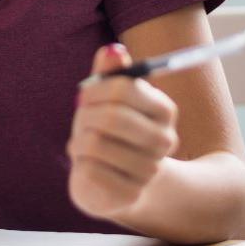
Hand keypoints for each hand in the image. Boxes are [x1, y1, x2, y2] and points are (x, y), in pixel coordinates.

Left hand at [67, 44, 179, 220]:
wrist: (114, 181)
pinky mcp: (131, 194)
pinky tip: (87, 166)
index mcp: (164, 109)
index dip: (95, 89)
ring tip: (83, 145)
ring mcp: (150, 170)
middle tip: (80, 120)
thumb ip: (109, 74)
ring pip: (96, 144)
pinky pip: (91, 171)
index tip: (85, 95)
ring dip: (79, 142)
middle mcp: (165, 140)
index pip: (124, 88)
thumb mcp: (107, 99)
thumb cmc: (109, 131)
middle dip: (86, 116)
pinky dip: (80, 165)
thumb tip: (112, 51)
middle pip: (112, 117)